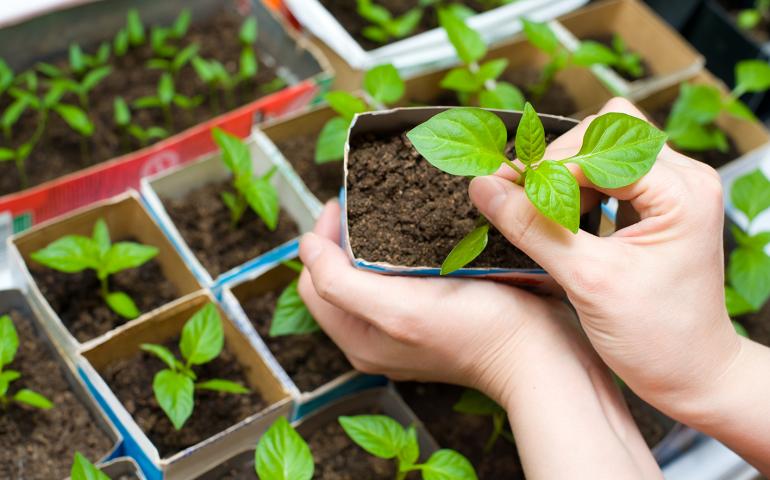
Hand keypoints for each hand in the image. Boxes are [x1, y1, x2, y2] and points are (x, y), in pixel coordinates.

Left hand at [298, 201, 660, 478]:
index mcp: (357, 336)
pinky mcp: (431, 315)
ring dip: (372, 238)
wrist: (541, 355)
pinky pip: (399, 277)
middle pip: (337, 275)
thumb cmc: (477, 332)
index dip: (323, 237)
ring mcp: (404, 326)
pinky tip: (420, 231)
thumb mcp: (398, 310)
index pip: (314, 278)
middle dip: (345, 234)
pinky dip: (400, 250)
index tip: (345, 203)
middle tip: (366, 200)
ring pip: (368, 273)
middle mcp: (374, 335)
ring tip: (389, 209)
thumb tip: (305, 246)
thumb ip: (339, 283)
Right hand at [469, 97, 769, 470]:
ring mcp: (673, 190)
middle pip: (604, 133)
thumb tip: (483, 188)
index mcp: (681, 192)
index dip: (544, 166)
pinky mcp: (658, 205)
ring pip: (604, 148)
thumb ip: (533, 228)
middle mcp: (684, 179)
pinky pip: (609, 174)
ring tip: (539, 210)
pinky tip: (560, 218)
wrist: (691, 375)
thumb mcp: (587, 281)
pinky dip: (576, 188)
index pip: (598, 149)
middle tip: (516, 196)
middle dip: (555, 162)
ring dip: (564, 174)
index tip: (500, 188)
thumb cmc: (656, 338)